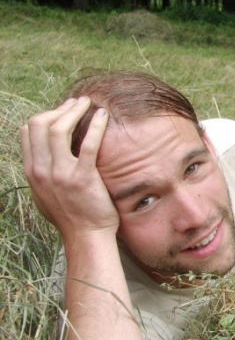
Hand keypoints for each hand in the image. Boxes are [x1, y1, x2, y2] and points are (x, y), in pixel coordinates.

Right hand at [20, 97, 118, 246]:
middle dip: (59, 108)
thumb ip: (42, 173)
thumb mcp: (45, 193)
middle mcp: (42, 170)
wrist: (86, 236)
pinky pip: (87, 144)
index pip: (27, 132)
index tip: (63, 112)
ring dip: (74, 110)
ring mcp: (61, 174)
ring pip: (59, 128)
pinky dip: (95, 125)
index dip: (45, 116)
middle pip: (39, 124)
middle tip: (77, 103)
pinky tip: (103, 115)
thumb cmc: (71, 215)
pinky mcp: (83, 178)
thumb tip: (44, 155)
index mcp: (32, 172)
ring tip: (88, 103)